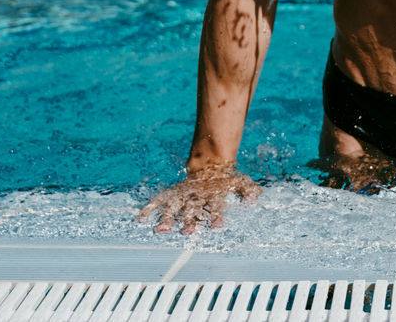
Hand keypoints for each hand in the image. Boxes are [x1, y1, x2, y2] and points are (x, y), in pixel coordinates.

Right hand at [137, 165, 260, 233]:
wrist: (210, 165)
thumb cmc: (225, 181)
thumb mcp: (241, 182)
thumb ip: (248, 190)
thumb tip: (255, 197)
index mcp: (213, 197)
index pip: (216, 207)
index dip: (217, 216)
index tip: (218, 226)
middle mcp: (197, 198)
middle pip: (193, 210)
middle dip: (190, 221)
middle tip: (188, 231)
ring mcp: (184, 196)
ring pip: (175, 208)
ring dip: (169, 219)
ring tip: (161, 230)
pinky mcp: (173, 194)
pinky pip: (159, 201)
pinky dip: (150, 208)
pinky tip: (140, 218)